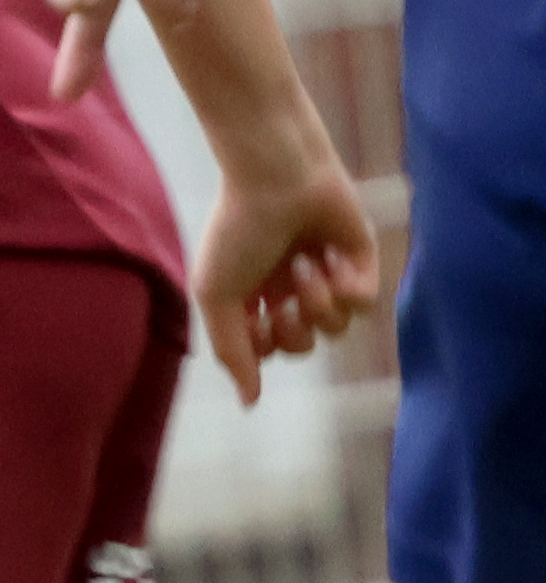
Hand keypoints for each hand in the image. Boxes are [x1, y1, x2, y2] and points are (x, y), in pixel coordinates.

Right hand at [190, 154, 386, 404]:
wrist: (276, 178)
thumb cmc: (238, 231)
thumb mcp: (216, 296)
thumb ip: (232, 352)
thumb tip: (249, 404)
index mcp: (253, 294)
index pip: (269, 346)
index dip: (265, 347)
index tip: (254, 325)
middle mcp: (290, 287)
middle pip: (305, 343)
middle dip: (295, 332)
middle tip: (284, 306)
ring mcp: (327, 273)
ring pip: (338, 326)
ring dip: (318, 302)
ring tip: (305, 267)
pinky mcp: (360, 259)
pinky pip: (364, 301)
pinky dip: (346, 287)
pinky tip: (328, 259)